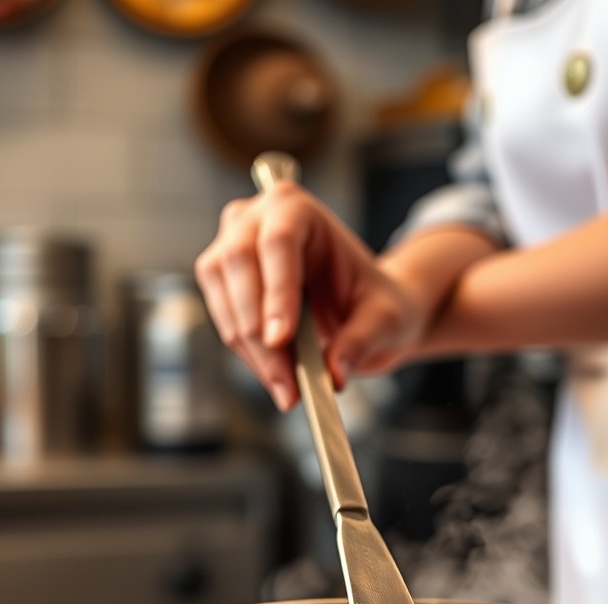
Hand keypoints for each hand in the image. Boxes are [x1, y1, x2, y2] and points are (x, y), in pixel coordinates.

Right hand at [194, 182, 425, 411]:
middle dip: (259, 333)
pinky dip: (251, 359)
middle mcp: (254, 220)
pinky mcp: (222, 287)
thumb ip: (361, 341)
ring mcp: (230, 250)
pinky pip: (226, 324)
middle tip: (287, 382)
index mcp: (297, 209)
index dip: (276, 292)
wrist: (362, 309)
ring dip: (254, 354)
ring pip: (225, 301)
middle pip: (239, 268)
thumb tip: (334, 374)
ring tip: (288, 390)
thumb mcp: (385, 319)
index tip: (281, 339)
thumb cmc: (374, 301)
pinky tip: (279, 380)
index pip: (278, 243)